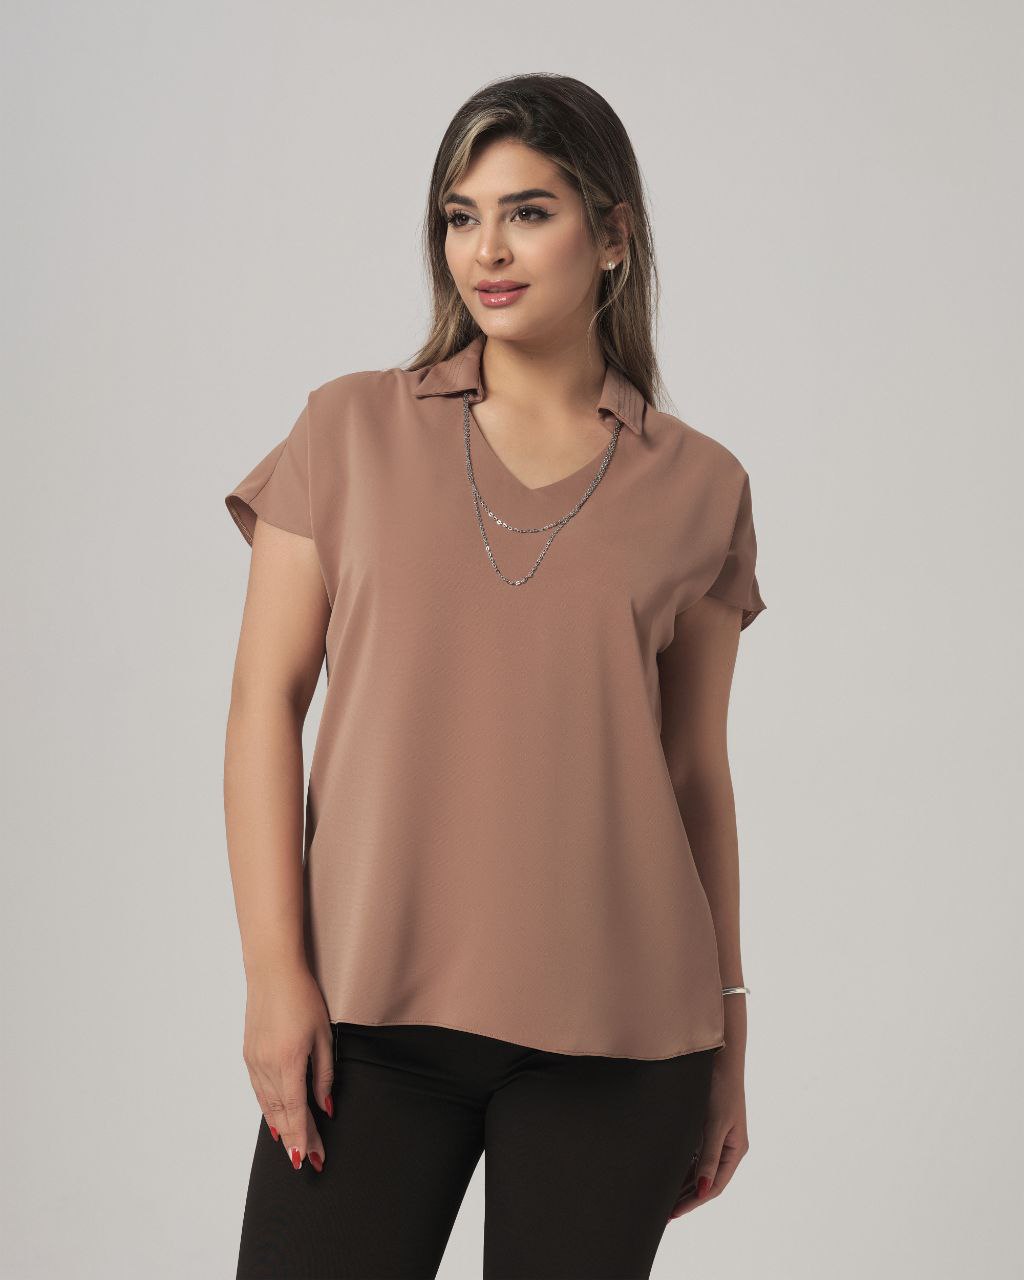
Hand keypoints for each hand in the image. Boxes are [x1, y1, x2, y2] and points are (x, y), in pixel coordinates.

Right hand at [242, 962, 334, 1172]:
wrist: (272, 972)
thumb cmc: (303, 997)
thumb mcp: (323, 1035)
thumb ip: (324, 1074)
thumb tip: (326, 1106)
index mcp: (289, 1063)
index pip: (298, 1112)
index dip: (305, 1137)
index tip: (311, 1158)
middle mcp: (267, 1067)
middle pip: (282, 1114)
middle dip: (296, 1138)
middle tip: (307, 1159)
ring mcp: (254, 1062)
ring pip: (268, 1106)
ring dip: (281, 1127)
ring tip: (292, 1146)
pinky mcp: (248, 1055)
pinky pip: (259, 1091)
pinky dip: (268, 1109)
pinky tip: (276, 1118)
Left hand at [666, 1049, 748, 1219]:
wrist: (719, 1056)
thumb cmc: (721, 1088)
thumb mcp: (715, 1125)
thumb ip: (709, 1157)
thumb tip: (704, 1190)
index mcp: (735, 1150)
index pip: (714, 1186)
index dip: (694, 1202)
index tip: (673, 1213)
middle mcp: (728, 1147)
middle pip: (706, 1181)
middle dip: (686, 1197)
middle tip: (662, 1212)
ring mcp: (718, 1138)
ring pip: (699, 1169)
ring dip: (683, 1184)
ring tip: (662, 1197)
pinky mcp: (707, 1127)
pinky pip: (694, 1154)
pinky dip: (683, 1166)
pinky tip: (667, 1172)